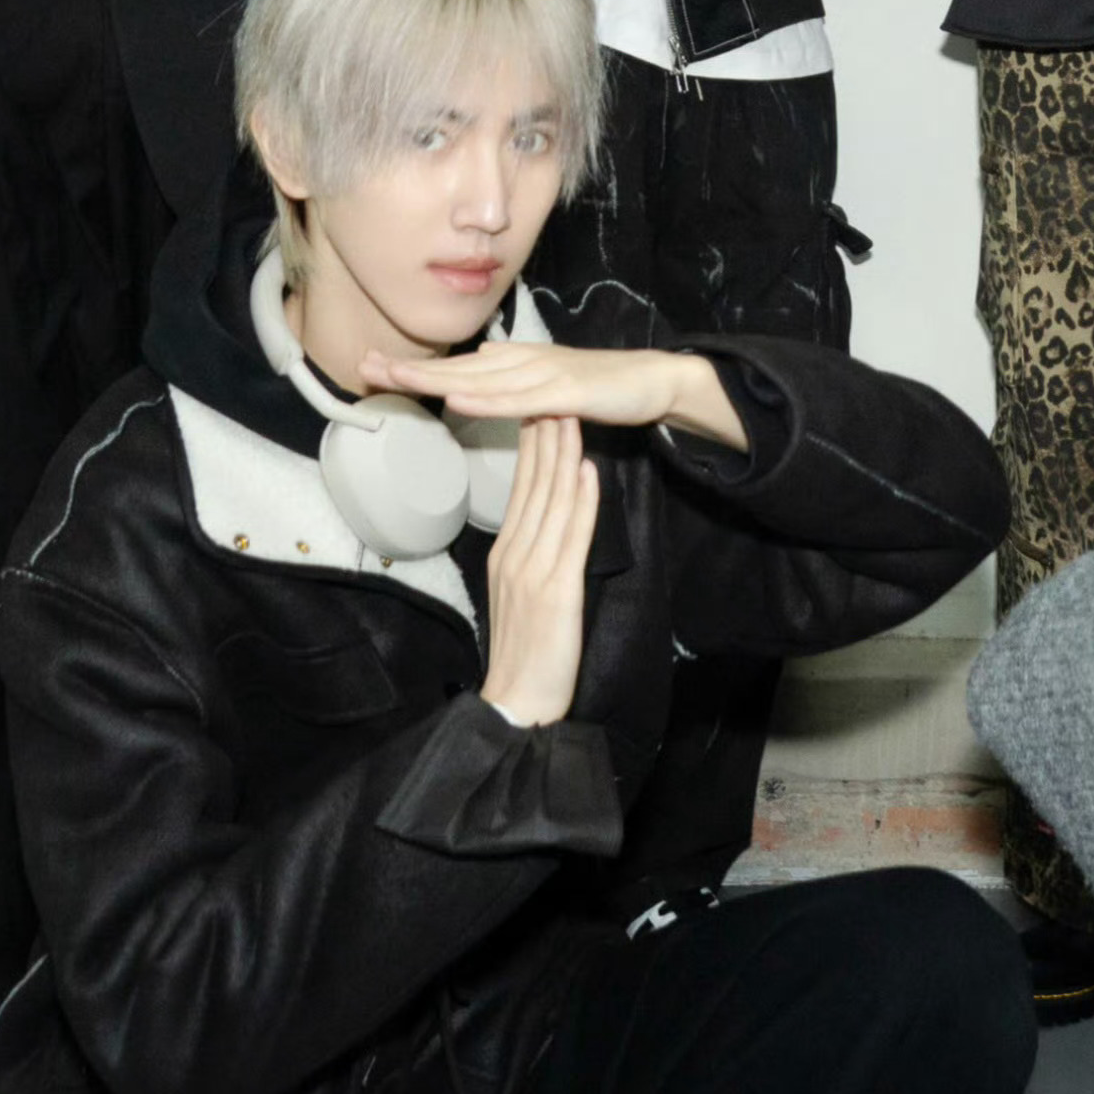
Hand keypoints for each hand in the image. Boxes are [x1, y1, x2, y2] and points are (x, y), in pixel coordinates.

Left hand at [360, 338, 745, 451]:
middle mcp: (523, 361)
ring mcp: (544, 375)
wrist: (653, 381)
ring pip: (481, 378)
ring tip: (396, 375)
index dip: (414, 365)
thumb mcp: (545, 383)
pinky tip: (458, 398)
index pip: (455, 365)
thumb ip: (510, 378)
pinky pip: (520, 399)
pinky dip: (486, 398)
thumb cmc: (600, 384)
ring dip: (437, 376)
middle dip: (410, 365)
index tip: (371, 366)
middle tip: (364, 364)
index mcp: (515, 361)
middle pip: (457, 366)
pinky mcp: (566, 393)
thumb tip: (476, 367)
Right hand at [476, 415, 600, 726]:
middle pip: (532, 487)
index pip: (520, 491)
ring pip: (551, 502)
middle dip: (545, 439)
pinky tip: (589, 472)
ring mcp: (533, 572)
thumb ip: (527, 560)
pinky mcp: (556, 591)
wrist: (517, 701)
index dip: (531, 450)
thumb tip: (542, 527)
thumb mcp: (516, 598)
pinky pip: (572, 537)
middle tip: (552, 391)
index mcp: (505, 556)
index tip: (538, 412)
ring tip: (571, 416)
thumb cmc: (524, 656)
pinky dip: (582, 501)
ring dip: (563, 457)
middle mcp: (514, 556)